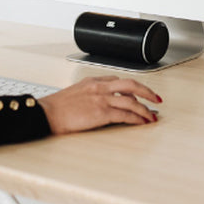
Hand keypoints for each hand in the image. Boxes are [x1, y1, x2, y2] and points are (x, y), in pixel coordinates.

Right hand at [37, 76, 161, 133]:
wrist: (48, 113)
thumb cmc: (57, 106)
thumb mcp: (75, 92)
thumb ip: (90, 93)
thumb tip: (101, 102)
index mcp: (93, 80)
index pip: (119, 81)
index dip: (133, 89)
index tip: (140, 94)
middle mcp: (100, 87)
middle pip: (131, 85)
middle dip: (147, 92)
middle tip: (156, 99)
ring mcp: (102, 99)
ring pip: (132, 102)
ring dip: (145, 110)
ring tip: (151, 117)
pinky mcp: (101, 113)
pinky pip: (125, 115)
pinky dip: (136, 119)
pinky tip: (141, 123)